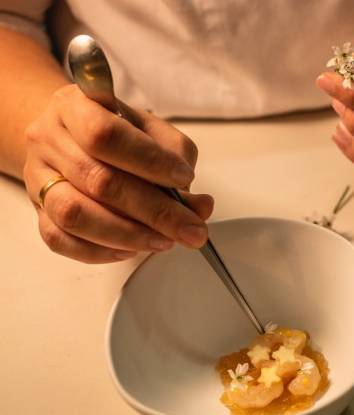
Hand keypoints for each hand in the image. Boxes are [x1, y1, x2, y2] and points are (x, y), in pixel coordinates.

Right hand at [23, 84, 213, 262]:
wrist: (71, 136)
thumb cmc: (120, 133)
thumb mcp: (153, 130)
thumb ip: (179, 160)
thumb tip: (199, 206)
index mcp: (77, 105)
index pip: (106, 134)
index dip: (149, 161)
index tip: (185, 179)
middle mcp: (49, 139)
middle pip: (98, 181)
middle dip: (154, 211)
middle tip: (191, 229)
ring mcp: (38, 177)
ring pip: (74, 215)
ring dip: (128, 235)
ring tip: (165, 240)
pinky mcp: (37, 211)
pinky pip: (60, 240)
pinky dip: (100, 251)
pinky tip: (132, 249)